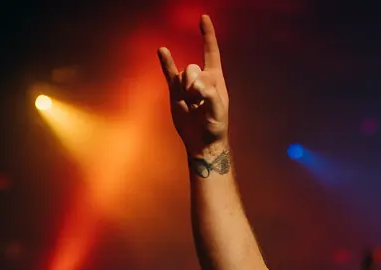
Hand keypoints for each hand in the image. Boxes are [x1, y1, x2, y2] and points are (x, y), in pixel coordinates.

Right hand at [157, 15, 229, 157]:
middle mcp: (202, 78)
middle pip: (193, 68)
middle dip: (193, 84)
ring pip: (181, 75)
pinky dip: (166, 62)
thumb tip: (198, 85)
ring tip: (192, 104)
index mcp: (216, 79)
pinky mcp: (176, 90)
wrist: (202, 141)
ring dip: (185, 89)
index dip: (208, 35)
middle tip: (198, 101)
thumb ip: (210, 95)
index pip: (211, 52)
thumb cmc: (215, 126)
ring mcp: (187, 84)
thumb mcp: (218, 112)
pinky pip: (169, 73)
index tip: (204, 17)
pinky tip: (162, 51)